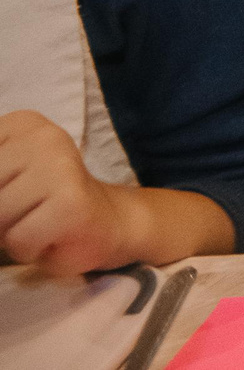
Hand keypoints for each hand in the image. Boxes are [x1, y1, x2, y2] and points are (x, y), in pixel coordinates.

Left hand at [0, 110, 129, 276]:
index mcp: (22, 124)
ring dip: (9, 232)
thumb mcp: (3, 178)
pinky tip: (49, 236)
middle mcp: (45, 136)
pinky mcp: (71, 201)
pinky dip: (27, 247)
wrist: (105, 220)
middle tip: (23, 209)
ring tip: (35, 222)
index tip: (13, 186)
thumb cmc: (41, 202)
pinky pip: (19, 238)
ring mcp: (61, 166)